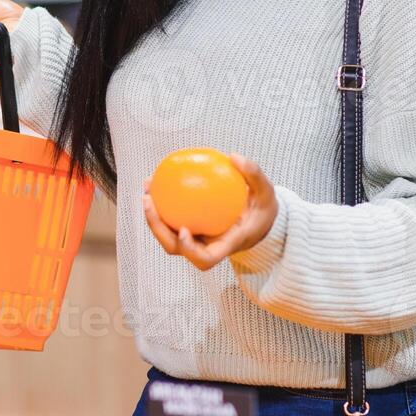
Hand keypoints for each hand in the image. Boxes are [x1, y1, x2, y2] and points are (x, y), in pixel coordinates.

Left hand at [143, 154, 278, 270]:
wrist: (260, 223)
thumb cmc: (263, 211)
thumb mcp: (267, 193)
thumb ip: (254, 175)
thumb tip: (234, 156)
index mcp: (225, 246)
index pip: (205, 259)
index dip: (190, 250)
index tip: (184, 230)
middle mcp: (206, 247)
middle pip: (175, 248)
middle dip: (157, 228)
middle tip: (149, 201)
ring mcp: (196, 240)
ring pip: (168, 235)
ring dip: (152, 215)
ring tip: (147, 187)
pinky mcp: (190, 230)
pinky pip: (171, 219)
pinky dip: (161, 204)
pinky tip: (156, 181)